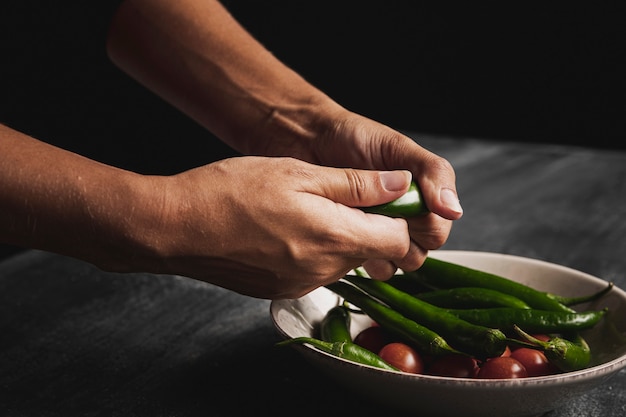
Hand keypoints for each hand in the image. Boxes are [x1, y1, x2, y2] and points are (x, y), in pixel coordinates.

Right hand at [141, 156, 419, 298]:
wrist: (176, 228)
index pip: (399, 240)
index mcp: (335, 236)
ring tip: (303, 208)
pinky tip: (284, 229)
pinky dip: (312, 250)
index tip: (386, 197)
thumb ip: (356, 184)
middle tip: (338, 194)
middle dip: (366, 224)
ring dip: (337, 236)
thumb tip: (400, 185)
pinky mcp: (282, 289)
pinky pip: (315, 271)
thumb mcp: (298, 173)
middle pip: (371, 251)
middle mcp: (324, 269)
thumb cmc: (231, 192)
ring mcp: (302, 284)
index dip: (400, 217)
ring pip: (342, 260)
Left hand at [273, 108, 463, 277]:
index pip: (436, 231)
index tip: (401, 208)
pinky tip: (345, 240)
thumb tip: (454, 210)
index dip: (422, 227)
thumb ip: (432, 173)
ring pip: (393, 264)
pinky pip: (365, 265)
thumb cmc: (355, 138)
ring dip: (380, 254)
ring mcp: (375, 231)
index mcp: (421, 197)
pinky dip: (358, 259)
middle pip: (418, 252)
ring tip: (358, 227)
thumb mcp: (398, 147)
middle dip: (400, 242)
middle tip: (376, 217)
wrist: (309, 139)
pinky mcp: (350, 240)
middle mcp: (402, 217)